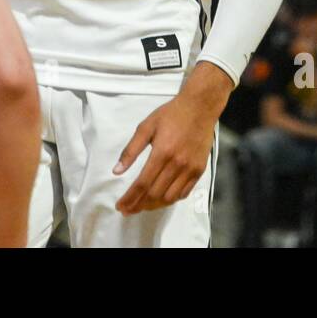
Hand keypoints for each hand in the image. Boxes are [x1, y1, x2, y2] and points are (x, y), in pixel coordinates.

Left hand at [113, 63, 229, 214]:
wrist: (200, 107)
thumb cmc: (170, 114)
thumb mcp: (146, 127)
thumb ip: (131, 150)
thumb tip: (116, 171)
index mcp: (162, 152)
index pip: (142, 183)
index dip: (130, 198)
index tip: (120, 206)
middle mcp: (177, 164)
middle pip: (155, 194)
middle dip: (138, 205)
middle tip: (127, 209)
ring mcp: (190, 169)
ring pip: (170, 197)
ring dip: (154, 205)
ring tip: (142, 206)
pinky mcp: (199, 171)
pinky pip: (184, 193)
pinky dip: (170, 199)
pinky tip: (161, 198)